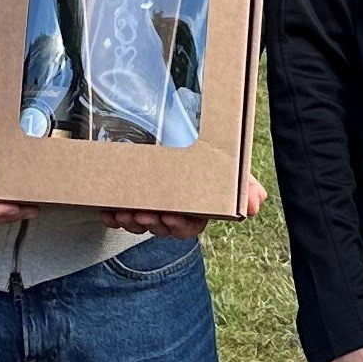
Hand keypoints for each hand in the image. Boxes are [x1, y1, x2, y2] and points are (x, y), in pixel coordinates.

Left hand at [103, 174, 264, 241]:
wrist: (178, 134)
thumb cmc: (209, 160)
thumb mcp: (231, 170)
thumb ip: (246, 186)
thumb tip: (256, 205)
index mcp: (197, 209)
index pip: (190, 225)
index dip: (179, 224)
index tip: (171, 216)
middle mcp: (173, 212)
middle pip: (162, 227)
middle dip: (152, 223)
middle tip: (143, 214)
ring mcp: (151, 208)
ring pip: (140, 224)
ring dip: (130, 222)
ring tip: (124, 212)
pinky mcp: (131, 204)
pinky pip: (120, 216)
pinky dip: (112, 216)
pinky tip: (106, 211)